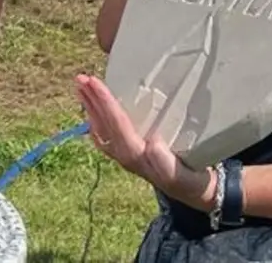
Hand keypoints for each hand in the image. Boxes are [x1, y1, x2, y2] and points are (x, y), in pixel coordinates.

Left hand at [75, 74, 214, 210]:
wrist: (191, 194)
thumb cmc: (190, 179)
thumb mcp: (183, 174)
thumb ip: (167, 162)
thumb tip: (153, 144)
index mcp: (137, 156)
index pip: (118, 123)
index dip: (105, 102)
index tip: (95, 82)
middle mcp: (125, 155)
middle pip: (104, 124)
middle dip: (92, 100)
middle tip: (80, 77)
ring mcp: (122, 155)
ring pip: (101, 127)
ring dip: (90, 106)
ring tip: (81, 86)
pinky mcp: (125, 154)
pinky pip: (105, 134)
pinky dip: (96, 118)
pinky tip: (92, 108)